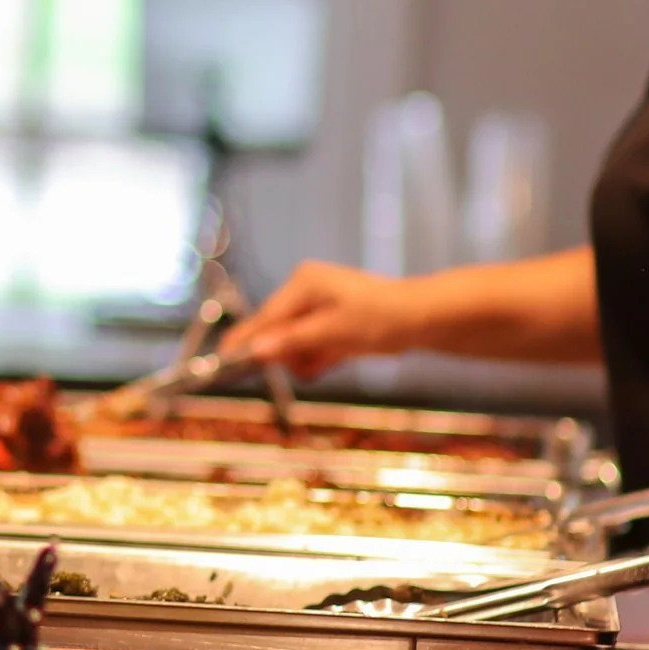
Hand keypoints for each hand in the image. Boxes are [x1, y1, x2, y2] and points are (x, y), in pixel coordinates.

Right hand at [219, 261, 423, 380]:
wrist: (424, 319)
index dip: (246, 340)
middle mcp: (305, 289)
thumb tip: (255, 350)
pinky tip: (335, 358)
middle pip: (277, 330)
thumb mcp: (334, 333)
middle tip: (310, 365)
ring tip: (331, 359)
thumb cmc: (382, 319)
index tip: (224, 360)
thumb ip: (293, 342)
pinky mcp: (329, 319)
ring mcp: (318, 304)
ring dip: (306, 357)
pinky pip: (310, 342)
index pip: (265, 317)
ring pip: (293, 340)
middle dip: (289, 353)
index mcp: (303, 284)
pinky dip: (318, 355)